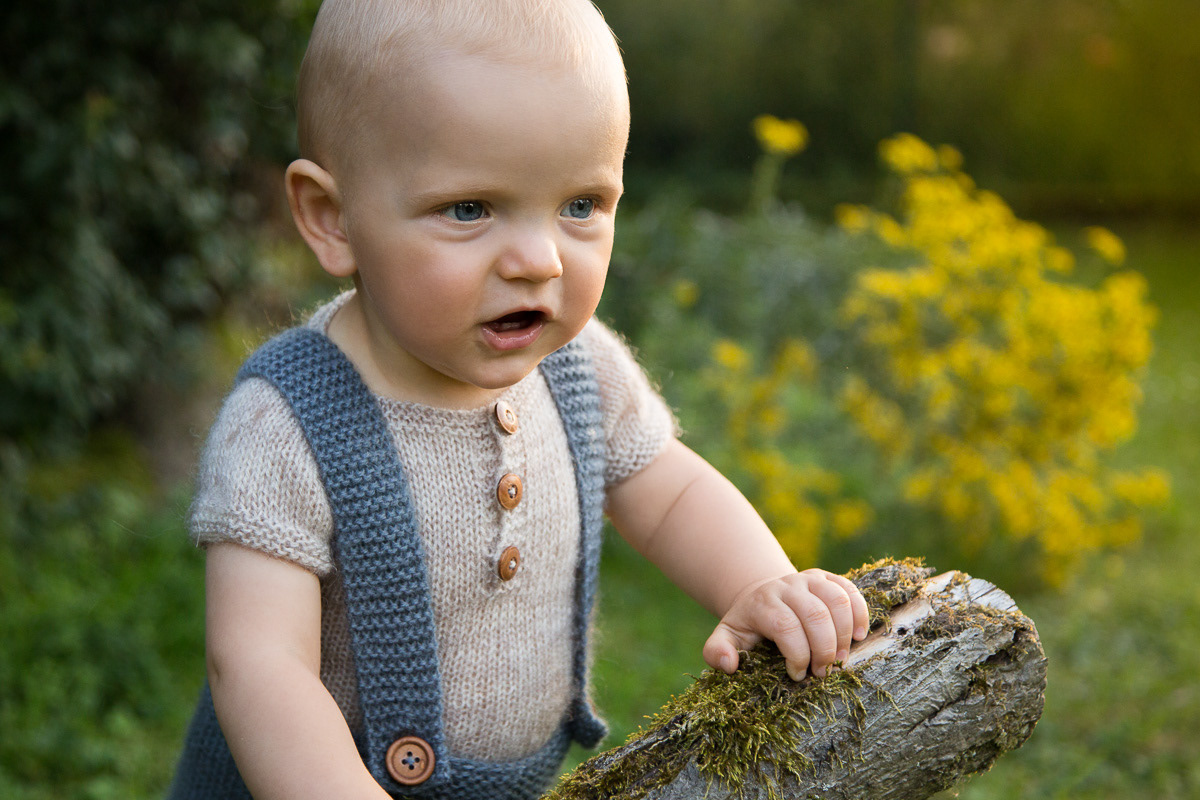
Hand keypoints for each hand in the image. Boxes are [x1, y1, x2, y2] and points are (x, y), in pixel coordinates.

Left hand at [702, 569, 869, 680]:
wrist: (761, 595)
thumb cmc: (748, 625)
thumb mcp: (726, 637)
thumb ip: (717, 651)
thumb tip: (729, 665)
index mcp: (762, 602)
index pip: (785, 626)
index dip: (797, 654)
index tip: (797, 675)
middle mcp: (787, 586)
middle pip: (815, 615)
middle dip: (824, 650)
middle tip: (823, 673)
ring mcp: (809, 579)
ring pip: (837, 601)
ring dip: (844, 635)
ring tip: (841, 659)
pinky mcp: (828, 578)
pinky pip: (850, 589)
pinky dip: (859, 612)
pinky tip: (859, 635)